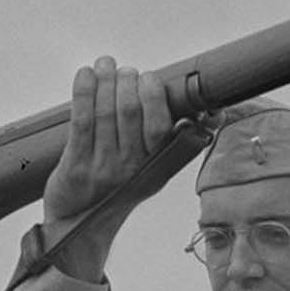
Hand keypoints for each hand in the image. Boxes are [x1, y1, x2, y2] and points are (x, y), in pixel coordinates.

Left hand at [39, 59, 209, 280]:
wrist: (79, 226)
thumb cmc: (117, 188)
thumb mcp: (151, 170)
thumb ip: (173, 141)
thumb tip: (213, 112)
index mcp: (153, 164)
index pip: (160, 125)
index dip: (153, 95)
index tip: (149, 77)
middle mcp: (130, 167)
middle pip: (129, 111)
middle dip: (126, 81)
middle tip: (123, 71)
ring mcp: (102, 168)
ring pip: (105, 113)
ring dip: (104, 81)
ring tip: (105, 64)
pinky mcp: (76, 167)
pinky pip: (80, 122)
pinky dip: (83, 93)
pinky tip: (85, 75)